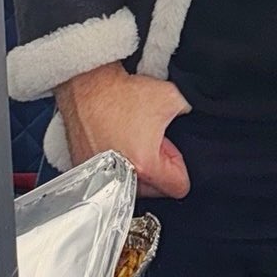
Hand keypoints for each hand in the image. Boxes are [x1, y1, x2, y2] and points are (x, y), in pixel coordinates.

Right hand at [57, 62, 191, 197]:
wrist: (85, 86)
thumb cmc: (119, 93)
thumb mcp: (170, 97)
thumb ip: (189, 113)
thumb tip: (192, 117)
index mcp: (145, 166)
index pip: (179, 187)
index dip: (179, 165)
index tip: (170, 149)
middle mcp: (120, 178)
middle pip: (155, 190)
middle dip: (158, 167)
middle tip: (151, 140)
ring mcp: (99, 176)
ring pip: (132, 185)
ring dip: (137, 166)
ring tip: (133, 140)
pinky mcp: (84, 169)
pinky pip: (109, 177)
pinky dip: (116, 164)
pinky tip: (116, 141)